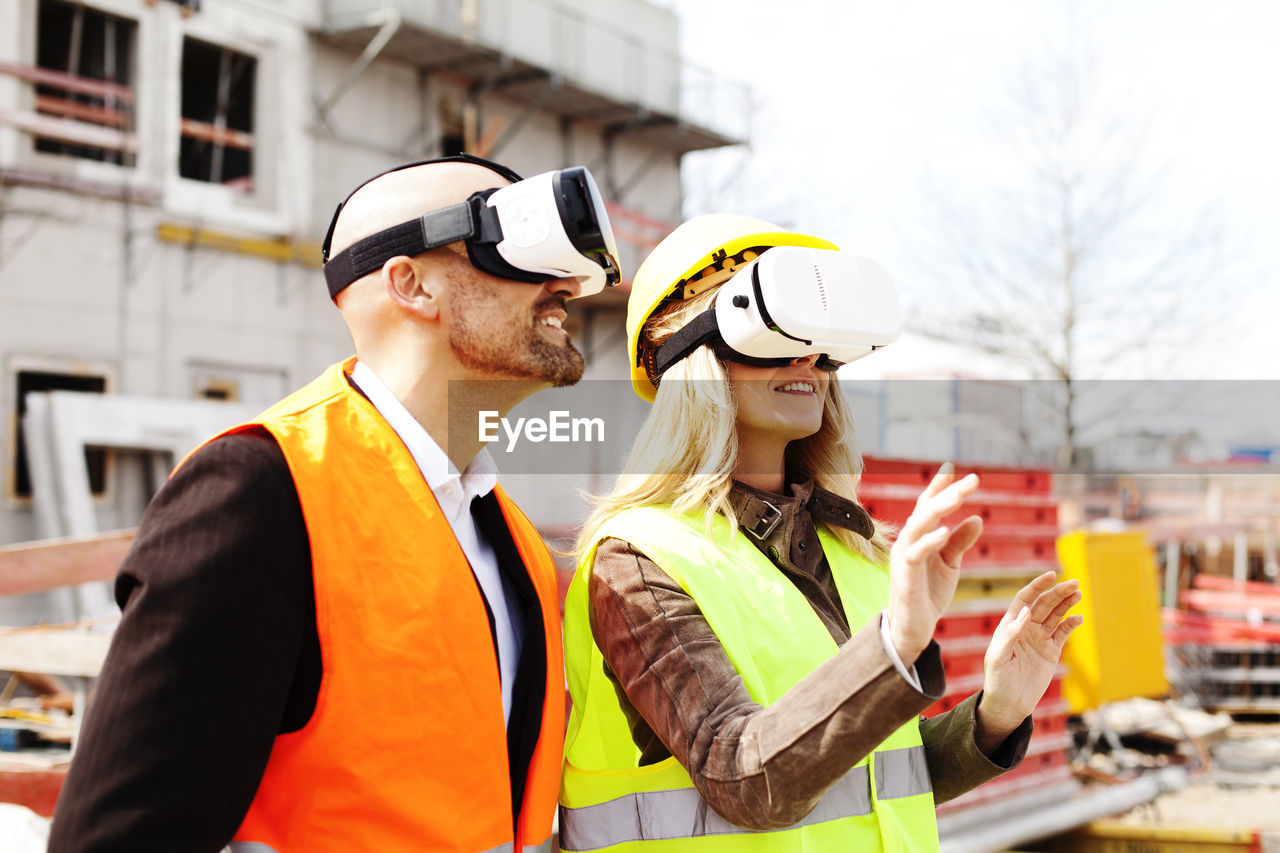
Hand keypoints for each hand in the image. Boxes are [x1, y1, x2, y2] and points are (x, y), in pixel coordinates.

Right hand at [887, 463, 983, 662]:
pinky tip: (946, 531)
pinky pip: (915, 553)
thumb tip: (977, 518)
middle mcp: (908, 541)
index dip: (940, 487)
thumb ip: (959, 541)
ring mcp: (904, 556)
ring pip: (919, 525)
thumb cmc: (927, 593)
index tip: (954, 468)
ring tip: (960, 496)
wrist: (912, 627)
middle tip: (974, 479)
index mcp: (919, 537)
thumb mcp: (949, 564)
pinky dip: (929, 541)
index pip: (928, 505)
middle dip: (948, 492)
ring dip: (939, 509)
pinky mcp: (904, 574)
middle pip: (926, 509)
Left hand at [976, 572, 1082, 750]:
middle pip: (1044, 604)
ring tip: (1078, 593)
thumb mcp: (998, 657)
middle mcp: (1025, 628)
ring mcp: (1039, 638)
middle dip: (1058, 592)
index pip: (1025, 599)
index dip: (1037, 586)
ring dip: (1066, 603)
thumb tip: (1026, 612)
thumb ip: (1010, 634)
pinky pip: (1063, 633)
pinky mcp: (1051, 651)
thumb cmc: (997, 680)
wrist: (1009, 703)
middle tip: (1074, 584)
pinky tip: (1078, 619)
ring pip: (1055, 615)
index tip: (1051, 576)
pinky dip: (1071, 624)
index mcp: (1010, 625)